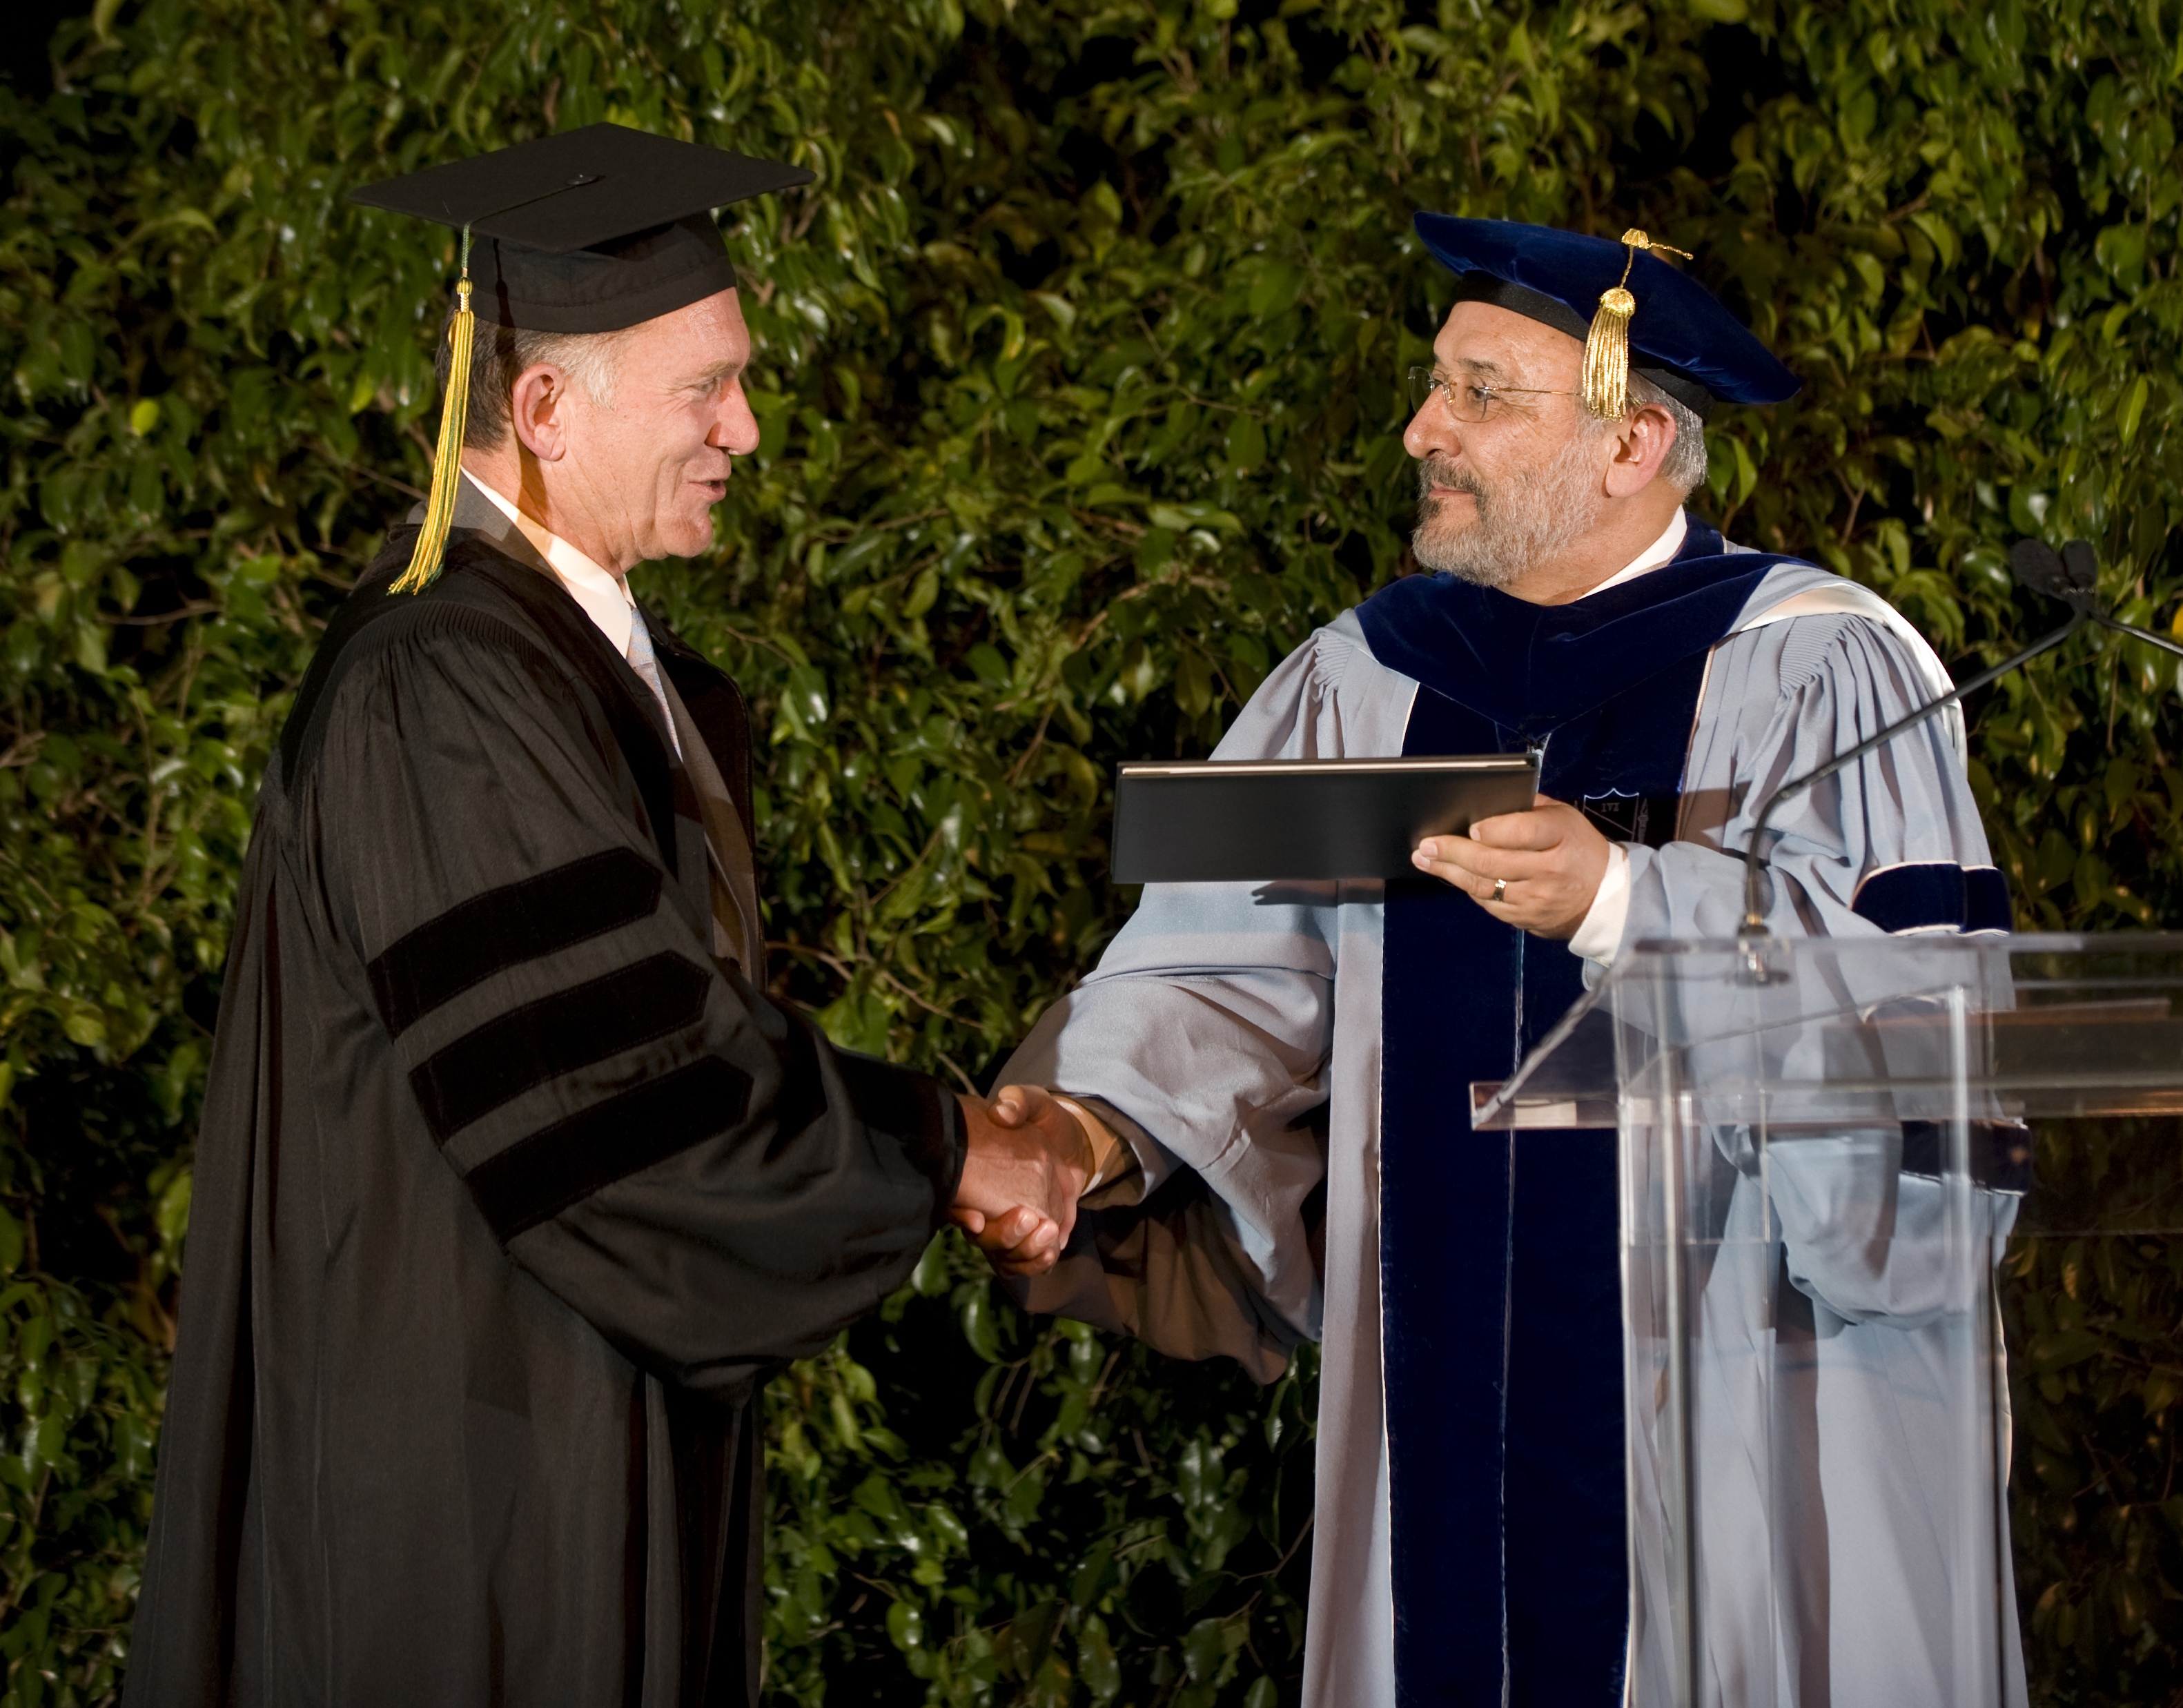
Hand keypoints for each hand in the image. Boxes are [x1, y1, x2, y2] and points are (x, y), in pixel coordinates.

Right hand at [950, 1088, 1093, 1277]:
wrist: (1072, 1140)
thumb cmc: (1044, 1119)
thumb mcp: (1033, 1102)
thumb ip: (1018, 1101)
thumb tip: (1002, 1112)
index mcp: (975, 1176)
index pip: (955, 1202)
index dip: (960, 1215)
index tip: (977, 1219)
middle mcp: (985, 1206)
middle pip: (982, 1238)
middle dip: (1003, 1236)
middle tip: (1029, 1217)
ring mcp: (1008, 1224)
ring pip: (1004, 1256)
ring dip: (1024, 1251)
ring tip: (1047, 1233)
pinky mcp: (1031, 1235)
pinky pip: (1026, 1261)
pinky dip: (1038, 1261)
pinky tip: (1052, 1249)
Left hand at [1410, 793, 1609, 938]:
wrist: (1603, 896)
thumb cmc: (1576, 846)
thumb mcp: (1564, 817)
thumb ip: (1528, 807)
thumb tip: (1484, 801)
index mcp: (1561, 836)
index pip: (1523, 832)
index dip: (1493, 831)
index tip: (1470, 828)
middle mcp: (1548, 870)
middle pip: (1492, 862)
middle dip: (1453, 852)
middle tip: (1426, 844)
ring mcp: (1535, 898)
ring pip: (1483, 886)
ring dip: (1449, 872)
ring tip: (1425, 859)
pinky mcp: (1525, 918)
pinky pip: (1488, 903)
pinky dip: (1467, 887)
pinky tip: (1450, 875)